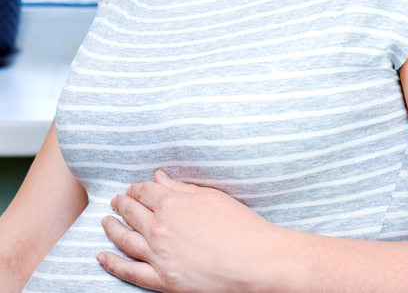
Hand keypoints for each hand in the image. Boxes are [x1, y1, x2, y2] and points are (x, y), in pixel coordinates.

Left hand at [98, 170, 284, 291]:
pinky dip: (112, 263)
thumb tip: (160, 178)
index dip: (136, 189)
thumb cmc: (242, 226)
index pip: (145, 192)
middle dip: (122, 204)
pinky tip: (102, 256)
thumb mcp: (213, 198)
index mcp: (173, 204)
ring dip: (112, 228)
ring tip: (106, 222)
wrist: (255, 261)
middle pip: (132, 213)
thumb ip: (182, 189)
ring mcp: (158, 256)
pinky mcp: (162, 280)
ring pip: (125, 239)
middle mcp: (159, 228)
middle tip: (116, 201)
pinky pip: (130, 271)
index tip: (133, 189)